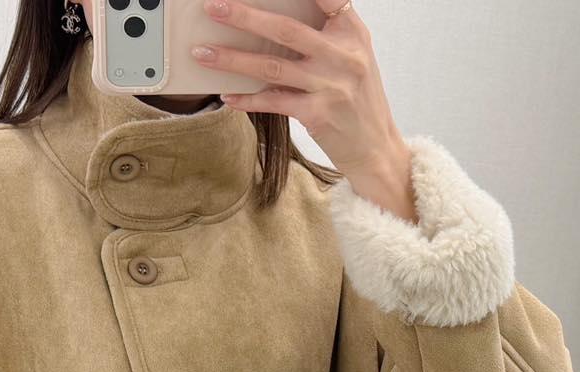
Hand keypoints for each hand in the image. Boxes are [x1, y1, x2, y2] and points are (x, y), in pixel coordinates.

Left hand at [191, 0, 417, 221]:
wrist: (376, 148)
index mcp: (352, 31)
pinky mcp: (318, 114)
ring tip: (202, 53)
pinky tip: (227, 96)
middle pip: (285, 29)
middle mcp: (342, 54)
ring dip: (232, 59)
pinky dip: (247, 99)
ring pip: (272, 66)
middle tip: (212, 7)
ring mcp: (330, 85)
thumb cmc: (358, 100)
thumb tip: (275, 19)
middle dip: (244, 16)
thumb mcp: (353, 57)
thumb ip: (325, 34)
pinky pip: (274, 101)